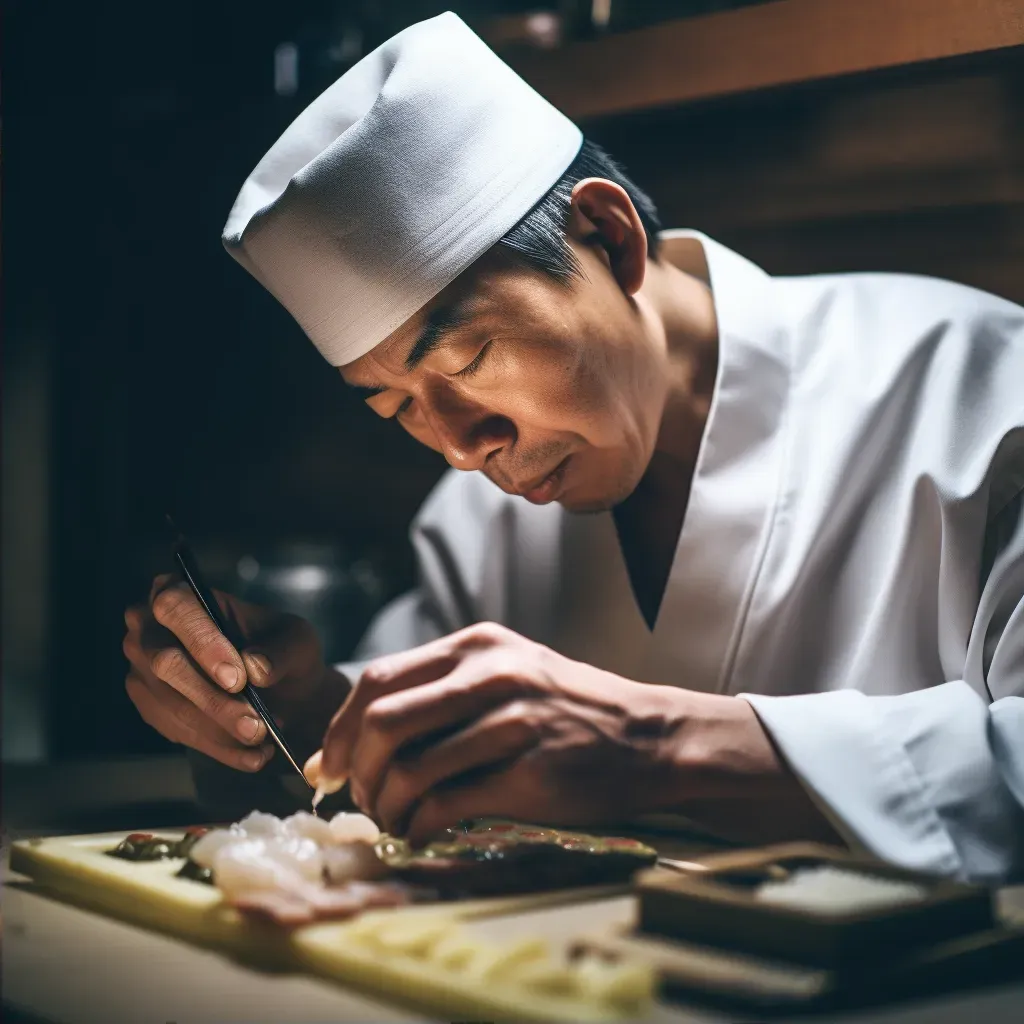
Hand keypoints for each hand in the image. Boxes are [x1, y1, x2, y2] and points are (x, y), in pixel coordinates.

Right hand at [124, 574, 345, 770]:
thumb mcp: (298, 642)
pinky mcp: (150, 706)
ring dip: (218, 729)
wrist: (282, 688)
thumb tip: (255, 667)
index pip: (175, 607)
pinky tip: (251, 755)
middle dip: (213, 699)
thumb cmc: (283, 651)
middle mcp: (149, 626)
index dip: (203, 642)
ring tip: (261, 741)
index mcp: (180, 591)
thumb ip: (281, 650)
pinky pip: (176, 729)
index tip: (237, 678)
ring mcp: (143, 668)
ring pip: (170, 703)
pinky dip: (218, 747)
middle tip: (255, 725)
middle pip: (165, 661)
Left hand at [307, 622, 693, 843]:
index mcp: (476, 645)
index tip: (330, 768)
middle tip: (359, 801)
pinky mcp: (530, 773)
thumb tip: (354, 742)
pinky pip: (447, 804)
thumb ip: (438, 694)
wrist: (650, 736)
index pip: (378, 681)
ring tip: (393, 822)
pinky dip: (420, 826)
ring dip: (387, 807)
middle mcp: (491, 675)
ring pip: (411, 769)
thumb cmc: (570, 708)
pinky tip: (422, 833)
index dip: (341, 730)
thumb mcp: (508, 672)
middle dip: (358, 772)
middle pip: (385, 723)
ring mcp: (513, 723)